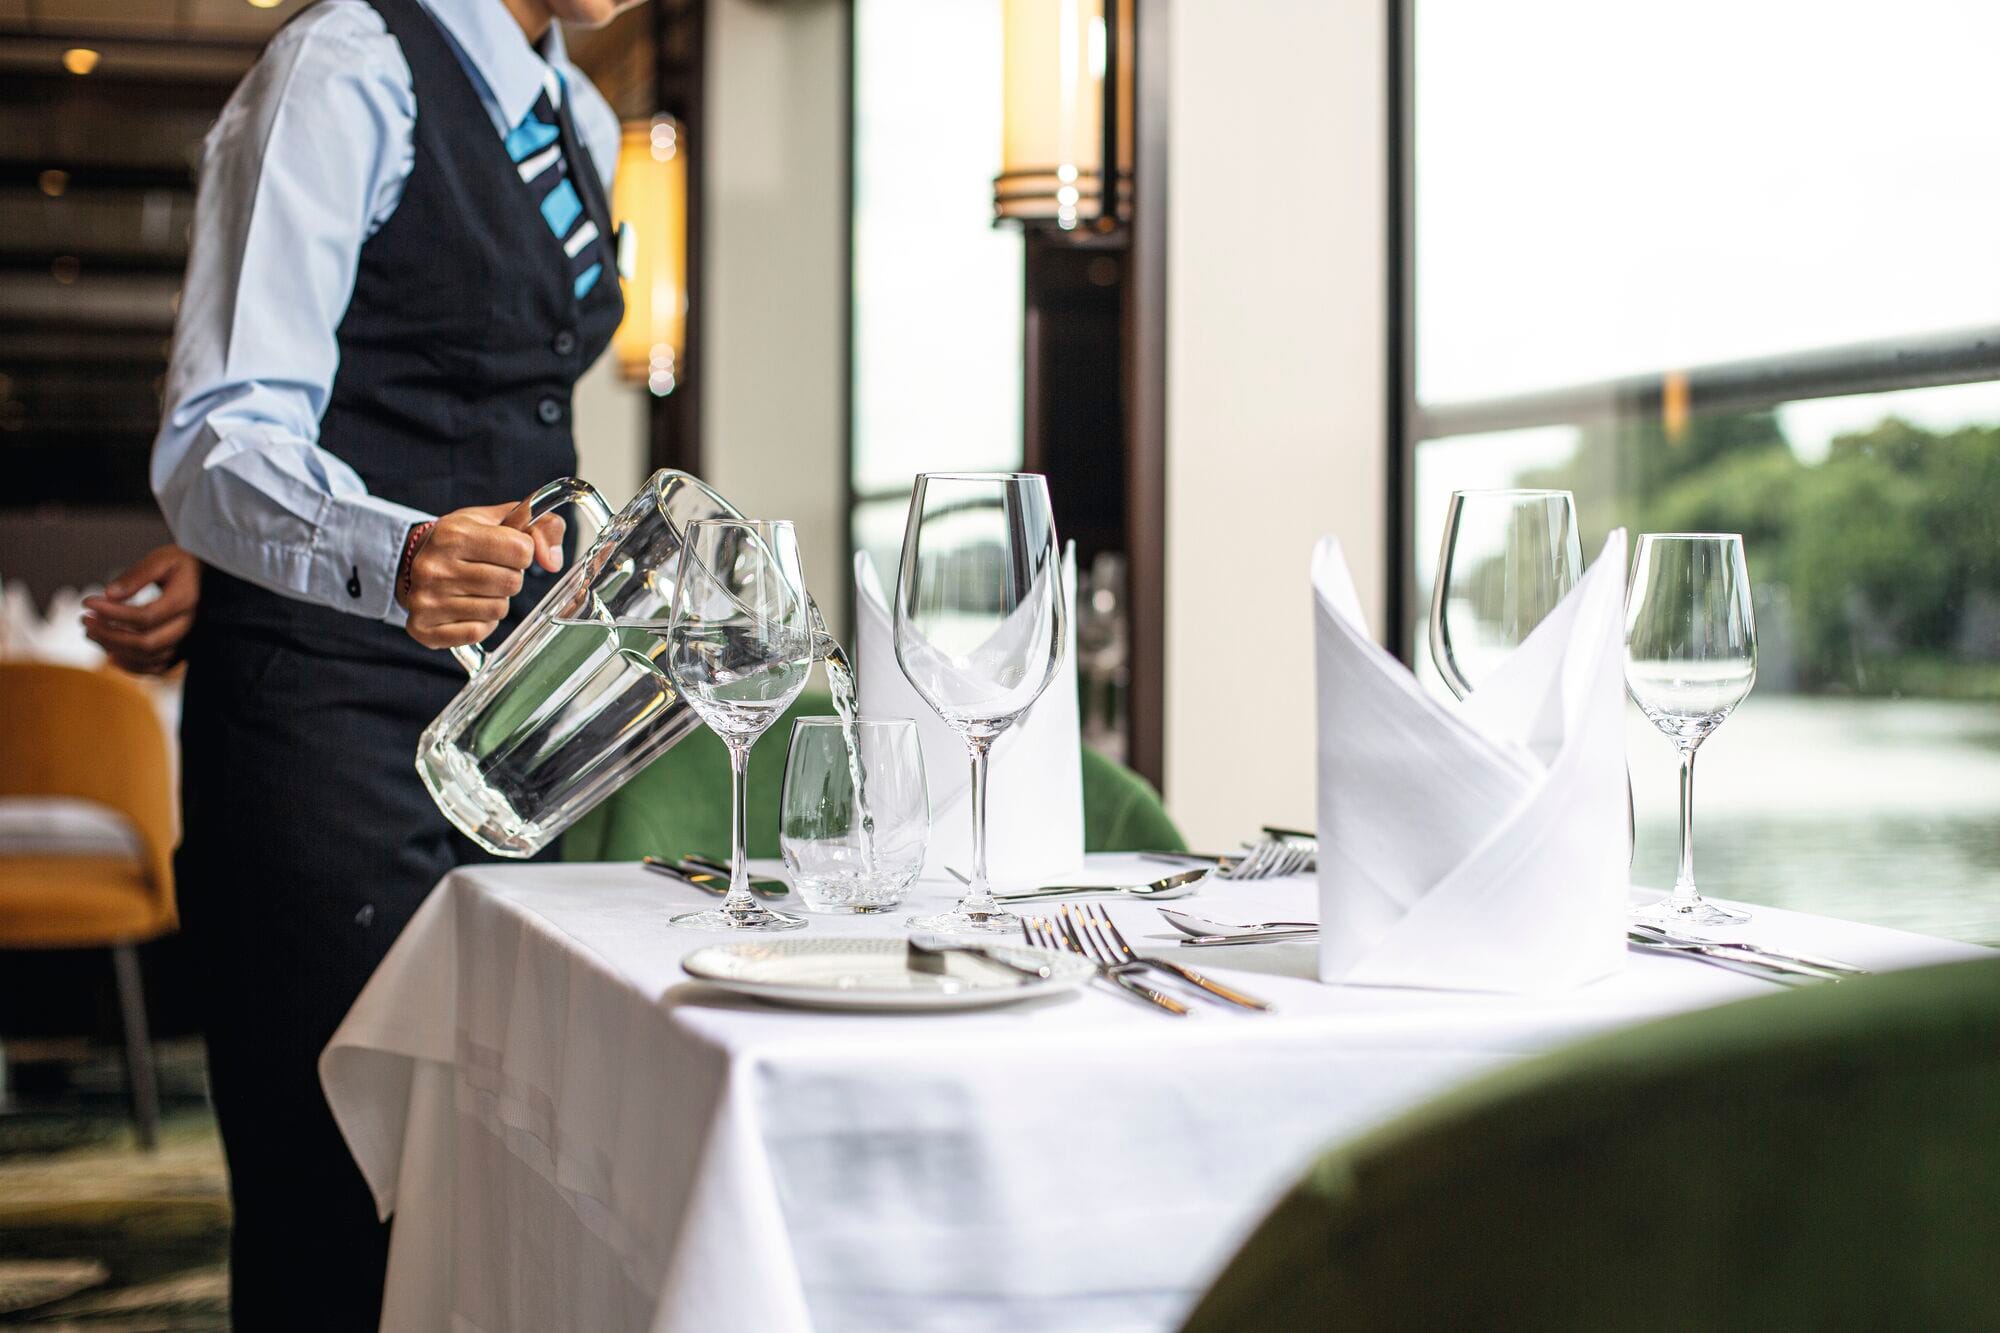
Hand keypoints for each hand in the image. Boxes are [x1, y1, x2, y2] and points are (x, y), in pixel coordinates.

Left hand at [81, 545, 201, 674]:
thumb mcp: (160, 560)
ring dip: (114, 649)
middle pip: (146, 643)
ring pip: (147, 657)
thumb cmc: (179, 564)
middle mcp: (189, 626)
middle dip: (109, 634)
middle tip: (84, 619)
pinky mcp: (180, 651)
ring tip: (90, 632)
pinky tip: (109, 651)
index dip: (113, 613)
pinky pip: (154, 669)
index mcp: (186, 601)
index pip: (146, 616)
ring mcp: (186, 641)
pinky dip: (130, 665)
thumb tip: (108, 595)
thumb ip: (136, 576)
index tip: (87, 601)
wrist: (202, 576)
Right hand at [400, 499, 564, 649]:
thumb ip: (541, 527)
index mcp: (454, 533)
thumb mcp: (499, 520)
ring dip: (496, 601)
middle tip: (490, 571)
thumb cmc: (464, 541)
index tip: (506, 551)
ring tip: (475, 588)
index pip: (521, 550)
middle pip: (511, 583)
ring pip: (498, 610)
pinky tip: (464, 607)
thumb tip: (553, 561)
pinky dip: (481, 623)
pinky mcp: (423, 627)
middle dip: (510, 578)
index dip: (522, 552)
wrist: (412, 563)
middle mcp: (435, 566)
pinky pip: (478, 632)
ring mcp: (426, 599)